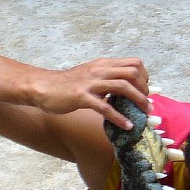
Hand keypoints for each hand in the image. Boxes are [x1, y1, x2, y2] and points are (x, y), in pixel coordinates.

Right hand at [34, 58, 152, 129]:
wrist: (43, 86)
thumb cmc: (67, 85)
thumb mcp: (91, 76)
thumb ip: (107, 80)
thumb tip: (125, 90)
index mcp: (103, 65)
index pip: (134, 63)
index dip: (144, 77)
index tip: (145, 91)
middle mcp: (99, 70)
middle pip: (132, 73)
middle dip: (144, 89)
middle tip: (146, 104)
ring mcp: (91, 83)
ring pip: (122, 86)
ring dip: (138, 101)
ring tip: (144, 114)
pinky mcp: (82, 97)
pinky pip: (105, 107)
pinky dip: (119, 118)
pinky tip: (127, 126)